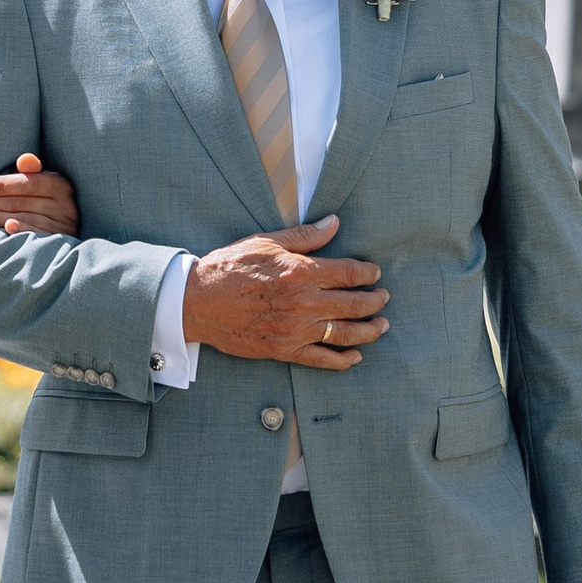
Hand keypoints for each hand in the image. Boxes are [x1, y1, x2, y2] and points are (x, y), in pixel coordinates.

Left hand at [0, 151, 79, 237]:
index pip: (28, 183)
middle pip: (21, 202)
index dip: (3, 184)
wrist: (64, 224)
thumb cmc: (45, 197)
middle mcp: (64, 205)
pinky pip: (36, 236)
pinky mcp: (58, 241)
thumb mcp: (41, 180)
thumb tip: (24, 159)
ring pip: (24, 218)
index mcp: (59, 184)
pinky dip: (21, 230)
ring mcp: (62, 225)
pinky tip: (5, 229)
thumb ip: (30, 170)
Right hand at [182, 217, 389, 366]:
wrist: (198, 301)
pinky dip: (344, 359)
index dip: (367, 273)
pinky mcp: (285, 350)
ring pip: (346, 333)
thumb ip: (304, 236)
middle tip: (384, 298)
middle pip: (354, 304)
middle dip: (375, 301)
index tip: (375, 273)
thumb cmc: (229, 267)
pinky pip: (323, 359)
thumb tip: (334, 223)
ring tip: (381, 325)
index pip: (349, 273)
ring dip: (370, 330)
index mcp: (300, 272)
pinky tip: (355, 355)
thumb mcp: (265, 242)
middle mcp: (304, 302)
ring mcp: (296, 329)